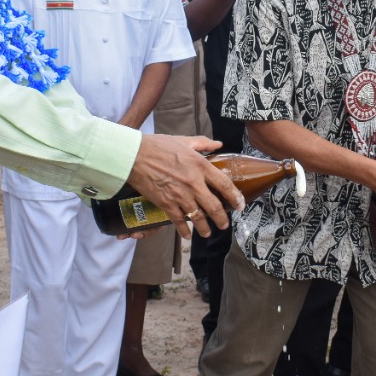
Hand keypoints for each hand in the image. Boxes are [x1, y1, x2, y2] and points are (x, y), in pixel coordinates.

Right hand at [125, 134, 240, 238]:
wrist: (134, 155)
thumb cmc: (158, 146)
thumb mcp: (184, 140)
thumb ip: (203, 143)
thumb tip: (218, 144)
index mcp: (201, 166)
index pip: (224, 185)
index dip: (235, 197)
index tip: (240, 204)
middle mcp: (194, 184)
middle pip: (214, 207)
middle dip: (222, 219)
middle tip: (224, 225)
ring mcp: (181, 196)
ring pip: (199, 217)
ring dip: (205, 228)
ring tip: (207, 233)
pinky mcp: (166, 204)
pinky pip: (179, 221)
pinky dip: (184, 230)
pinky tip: (187, 235)